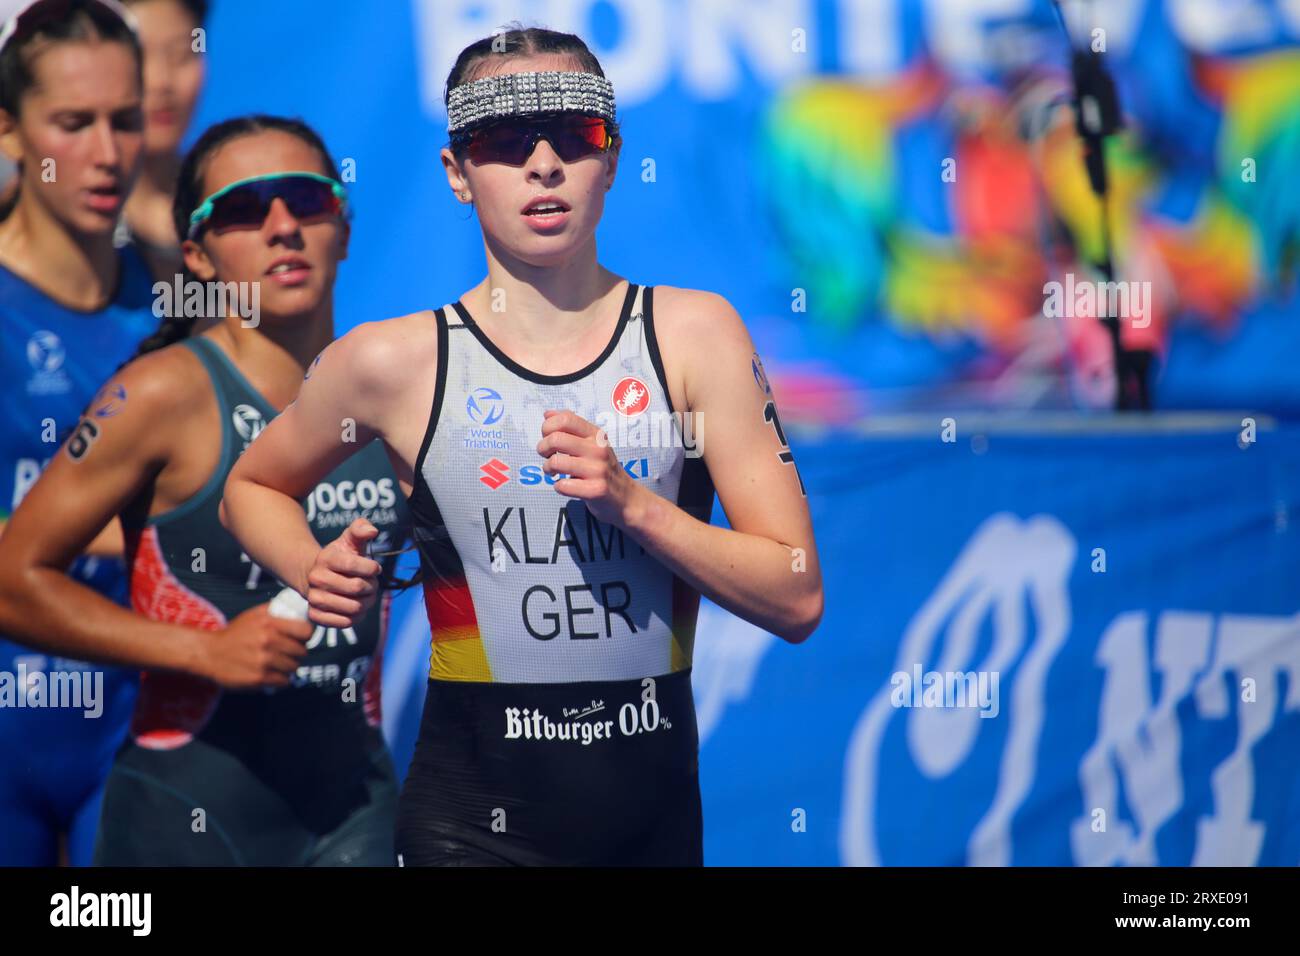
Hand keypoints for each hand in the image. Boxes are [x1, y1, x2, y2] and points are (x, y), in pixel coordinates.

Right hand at [201, 603, 313, 688]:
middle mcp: (267, 641)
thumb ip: (276, 610)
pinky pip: (284, 681)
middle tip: (291, 652)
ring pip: (294, 667)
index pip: (305, 631)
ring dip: (290, 666)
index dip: (307, 636)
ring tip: (281, 662)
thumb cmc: (235, 633)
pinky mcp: (258, 678)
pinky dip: (282, 679)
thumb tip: (301, 609)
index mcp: (269, 623)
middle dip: (298, 652)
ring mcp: (263, 661)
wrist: (209, 653)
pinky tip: (274, 673)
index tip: (303, 638)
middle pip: (301, 651)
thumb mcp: (254, 615)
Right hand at [305, 517, 381, 627]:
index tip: (375, 568)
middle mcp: (317, 578)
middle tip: (371, 584)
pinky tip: (355, 607)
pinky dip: (356, 617)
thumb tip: (372, 531)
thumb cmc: (340, 558)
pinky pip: (345, 622)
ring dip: (366, 602)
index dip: (371, 568)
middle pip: (357, 587)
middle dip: (371, 586)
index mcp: (326, 558)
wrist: (316, 577)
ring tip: (365, 596)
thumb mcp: (349, 540)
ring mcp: (314, 598)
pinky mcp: (315, 615)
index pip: (354, 565)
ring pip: (354, 607)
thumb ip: (360, 529)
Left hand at [537, 409, 642, 526]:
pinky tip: (565, 486)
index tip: (547, 437)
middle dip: (543, 448)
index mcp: (596, 434)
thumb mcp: (592, 443)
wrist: (625, 497)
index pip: (565, 419)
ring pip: (556, 462)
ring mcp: (598, 470)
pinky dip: (558, 486)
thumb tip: (548, 414)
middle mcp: (598, 449)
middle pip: (555, 439)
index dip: (548, 426)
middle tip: (547, 456)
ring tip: (553, 471)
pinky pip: (563, 485)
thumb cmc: (603, 469)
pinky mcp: (596, 490)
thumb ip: (571, 428)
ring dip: (548, 468)